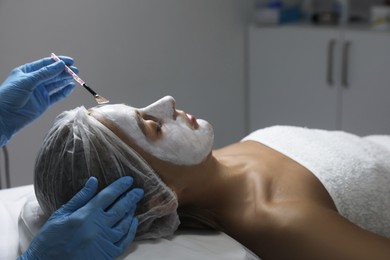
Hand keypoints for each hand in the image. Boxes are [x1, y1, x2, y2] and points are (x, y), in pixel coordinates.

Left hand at [0, 56, 77, 144]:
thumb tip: (60, 65)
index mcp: (28, 72)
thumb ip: (45, 73)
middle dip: (64, 71)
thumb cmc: (9, 96)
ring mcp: (40, 92)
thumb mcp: (27, 81)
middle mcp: (35, 81)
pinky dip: (64, 92)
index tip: (70, 61)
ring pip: (56, 84)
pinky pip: (57, 96)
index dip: (58, 62)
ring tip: (75, 77)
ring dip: (65, 80)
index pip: (46, 64)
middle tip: (75, 70)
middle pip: (53, 73)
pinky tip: (70, 87)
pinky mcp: (44, 102)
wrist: (4, 117)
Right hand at [19, 176, 143, 259]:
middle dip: (131, 197)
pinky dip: (131, 231)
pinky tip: (133, 223)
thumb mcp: (61, 214)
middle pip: (120, 208)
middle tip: (139, 191)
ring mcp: (104, 241)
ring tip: (134, 205)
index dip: (120, 186)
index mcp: (86, 214)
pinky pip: (124, 241)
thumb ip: (80, 197)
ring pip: (125, 224)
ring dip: (131, 212)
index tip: (129, 180)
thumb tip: (94, 181)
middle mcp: (98, 226)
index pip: (108, 195)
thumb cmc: (50, 239)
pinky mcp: (107, 254)